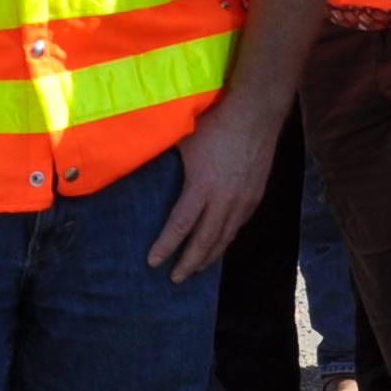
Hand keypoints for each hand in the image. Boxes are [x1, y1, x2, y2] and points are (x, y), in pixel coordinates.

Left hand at [145, 106, 278, 276]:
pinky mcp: (256, 192)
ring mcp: (244, 197)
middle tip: (176, 279)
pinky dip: (227, 237)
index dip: (166, 247)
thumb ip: (164, 158)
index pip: (180, 226)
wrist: (257, 111)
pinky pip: (240, 223)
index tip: (153, 262)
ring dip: (210, 255)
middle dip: (189, 262)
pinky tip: (221, 241)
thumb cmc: (216, 121)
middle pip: (206, 240)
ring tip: (198, 268)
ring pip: (226, 235)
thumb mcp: (183, 139)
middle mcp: (225, 198)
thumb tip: (133, 163)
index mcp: (202, 186)